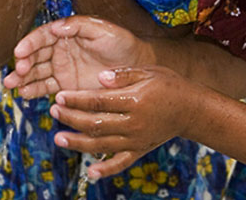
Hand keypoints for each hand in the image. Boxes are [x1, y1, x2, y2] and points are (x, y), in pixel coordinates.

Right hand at [3, 16, 152, 97]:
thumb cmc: (122, 43)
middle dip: (23, 63)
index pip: (42, 36)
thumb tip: (56, 27)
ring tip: (12, 85)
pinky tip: (25, 94)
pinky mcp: (66, 86)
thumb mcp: (103, 29)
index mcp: (67, 33)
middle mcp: (60, 50)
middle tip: (17, 71)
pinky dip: (34, 90)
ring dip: (22, 78)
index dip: (29, 43)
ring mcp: (62, 68)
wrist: (136, 67)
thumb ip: (79, 26)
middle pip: (35, 55)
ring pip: (36, 72)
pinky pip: (45, 88)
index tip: (19, 52)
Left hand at [49, 66, 194, 178]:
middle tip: (54, 112)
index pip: (98, 101)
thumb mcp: (147, 71)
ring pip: (102, 144)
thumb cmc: (168, 84)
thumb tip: (99, 77)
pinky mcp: (140, 150)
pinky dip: (106, 170)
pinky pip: (121, 163)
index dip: (76, 99)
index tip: (59, 96)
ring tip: (59, 138)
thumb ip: (122, 75)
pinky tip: (90, 172)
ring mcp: (136, 140)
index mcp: (135, 100)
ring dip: (78, 143)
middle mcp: (134, 123)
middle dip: (71, 118)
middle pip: (96, 123)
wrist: (191, 109)